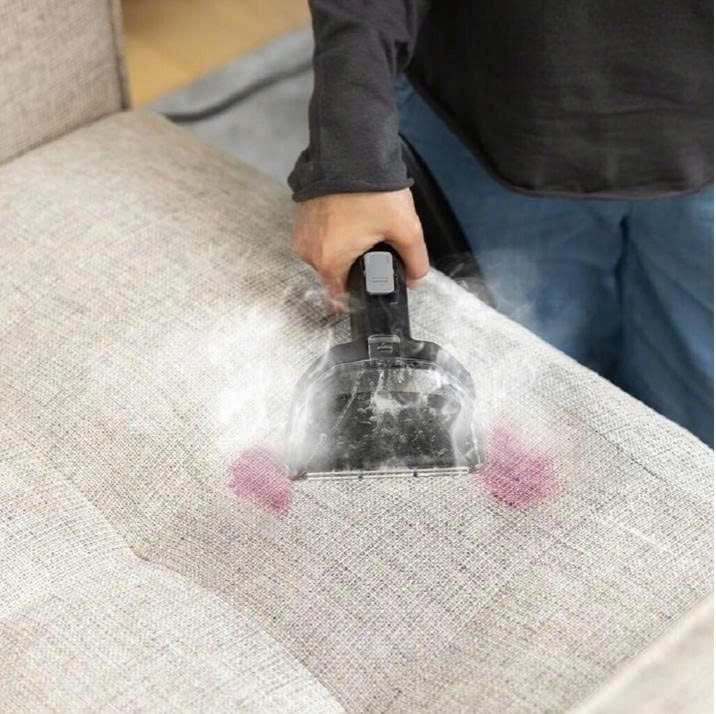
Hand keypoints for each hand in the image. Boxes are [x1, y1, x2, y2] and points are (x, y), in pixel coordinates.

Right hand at [292, 189, 428, 308]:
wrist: (351, 151)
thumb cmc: (373, 192)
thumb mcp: (406, 229)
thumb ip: (415, 262)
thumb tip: (415, 280)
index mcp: (330, 262)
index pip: (340, 297)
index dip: (359, 296)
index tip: (371, 287)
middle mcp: (310, 253)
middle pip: (335, 276)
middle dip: (355, 268)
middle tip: (375, 248)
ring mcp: (303, 235)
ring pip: (326, 257)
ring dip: (343, 251)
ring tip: (363, 230)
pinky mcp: (301, 219)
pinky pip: (319, 239)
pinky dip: (333, 235)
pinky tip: (350, 221)